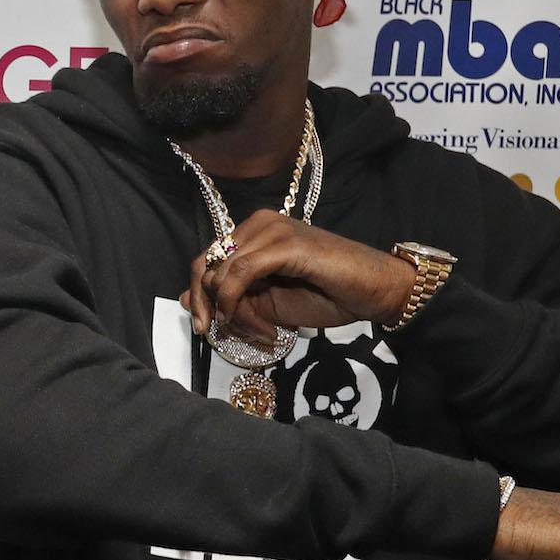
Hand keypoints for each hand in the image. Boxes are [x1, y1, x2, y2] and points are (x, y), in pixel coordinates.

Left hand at [180, 211, 416, 343]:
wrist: (374, 292)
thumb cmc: (326, 295)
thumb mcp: (266, 304)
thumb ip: (228, 298)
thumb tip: (185, 300)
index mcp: (251, 234)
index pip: (204, 261)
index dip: (199, 298)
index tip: (205, 329)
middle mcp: (257, 224)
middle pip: (206, 268)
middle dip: (216, 310)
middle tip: (242, 335)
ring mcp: (271, 229)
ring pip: (222, 275)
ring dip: (235, 314)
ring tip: (264, 333)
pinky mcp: (285, 244)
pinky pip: (240, 274)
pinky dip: (240, 305)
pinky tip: (263, 327)